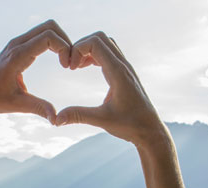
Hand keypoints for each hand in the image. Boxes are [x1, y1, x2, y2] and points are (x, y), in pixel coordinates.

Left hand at [0, 20, 71, 124]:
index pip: (47, 37)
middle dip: (65, 41)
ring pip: (46, 28)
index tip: (67, 67)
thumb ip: (39, 108)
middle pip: (49, 26)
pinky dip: (54, 42)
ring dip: (61, 41)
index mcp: (17, 56)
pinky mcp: (18, 45)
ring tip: (66, 61)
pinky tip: (58, 59)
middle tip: (70, 62)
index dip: (64, 48)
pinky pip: (40, 35)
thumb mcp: (18, 105)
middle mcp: (17, 44)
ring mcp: (17, 42)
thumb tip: (56, 119)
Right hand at [55, 32, 167, 148]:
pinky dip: (94, 56)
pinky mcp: (124, 73)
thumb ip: (78, 116)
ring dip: (88, 50)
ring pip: (105, 44)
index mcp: (118, 72)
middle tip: (70, 65)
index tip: (69, 68)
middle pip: (100, 38)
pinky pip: (108, 54)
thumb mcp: (102, 120)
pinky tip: (84, 69)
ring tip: (75, 67)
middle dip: (81, 46)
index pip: (96, 42)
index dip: (78, 49)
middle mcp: (123, 66)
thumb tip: (56, 119)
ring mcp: (125, 68)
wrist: (150, 130)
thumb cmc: (130, 125)